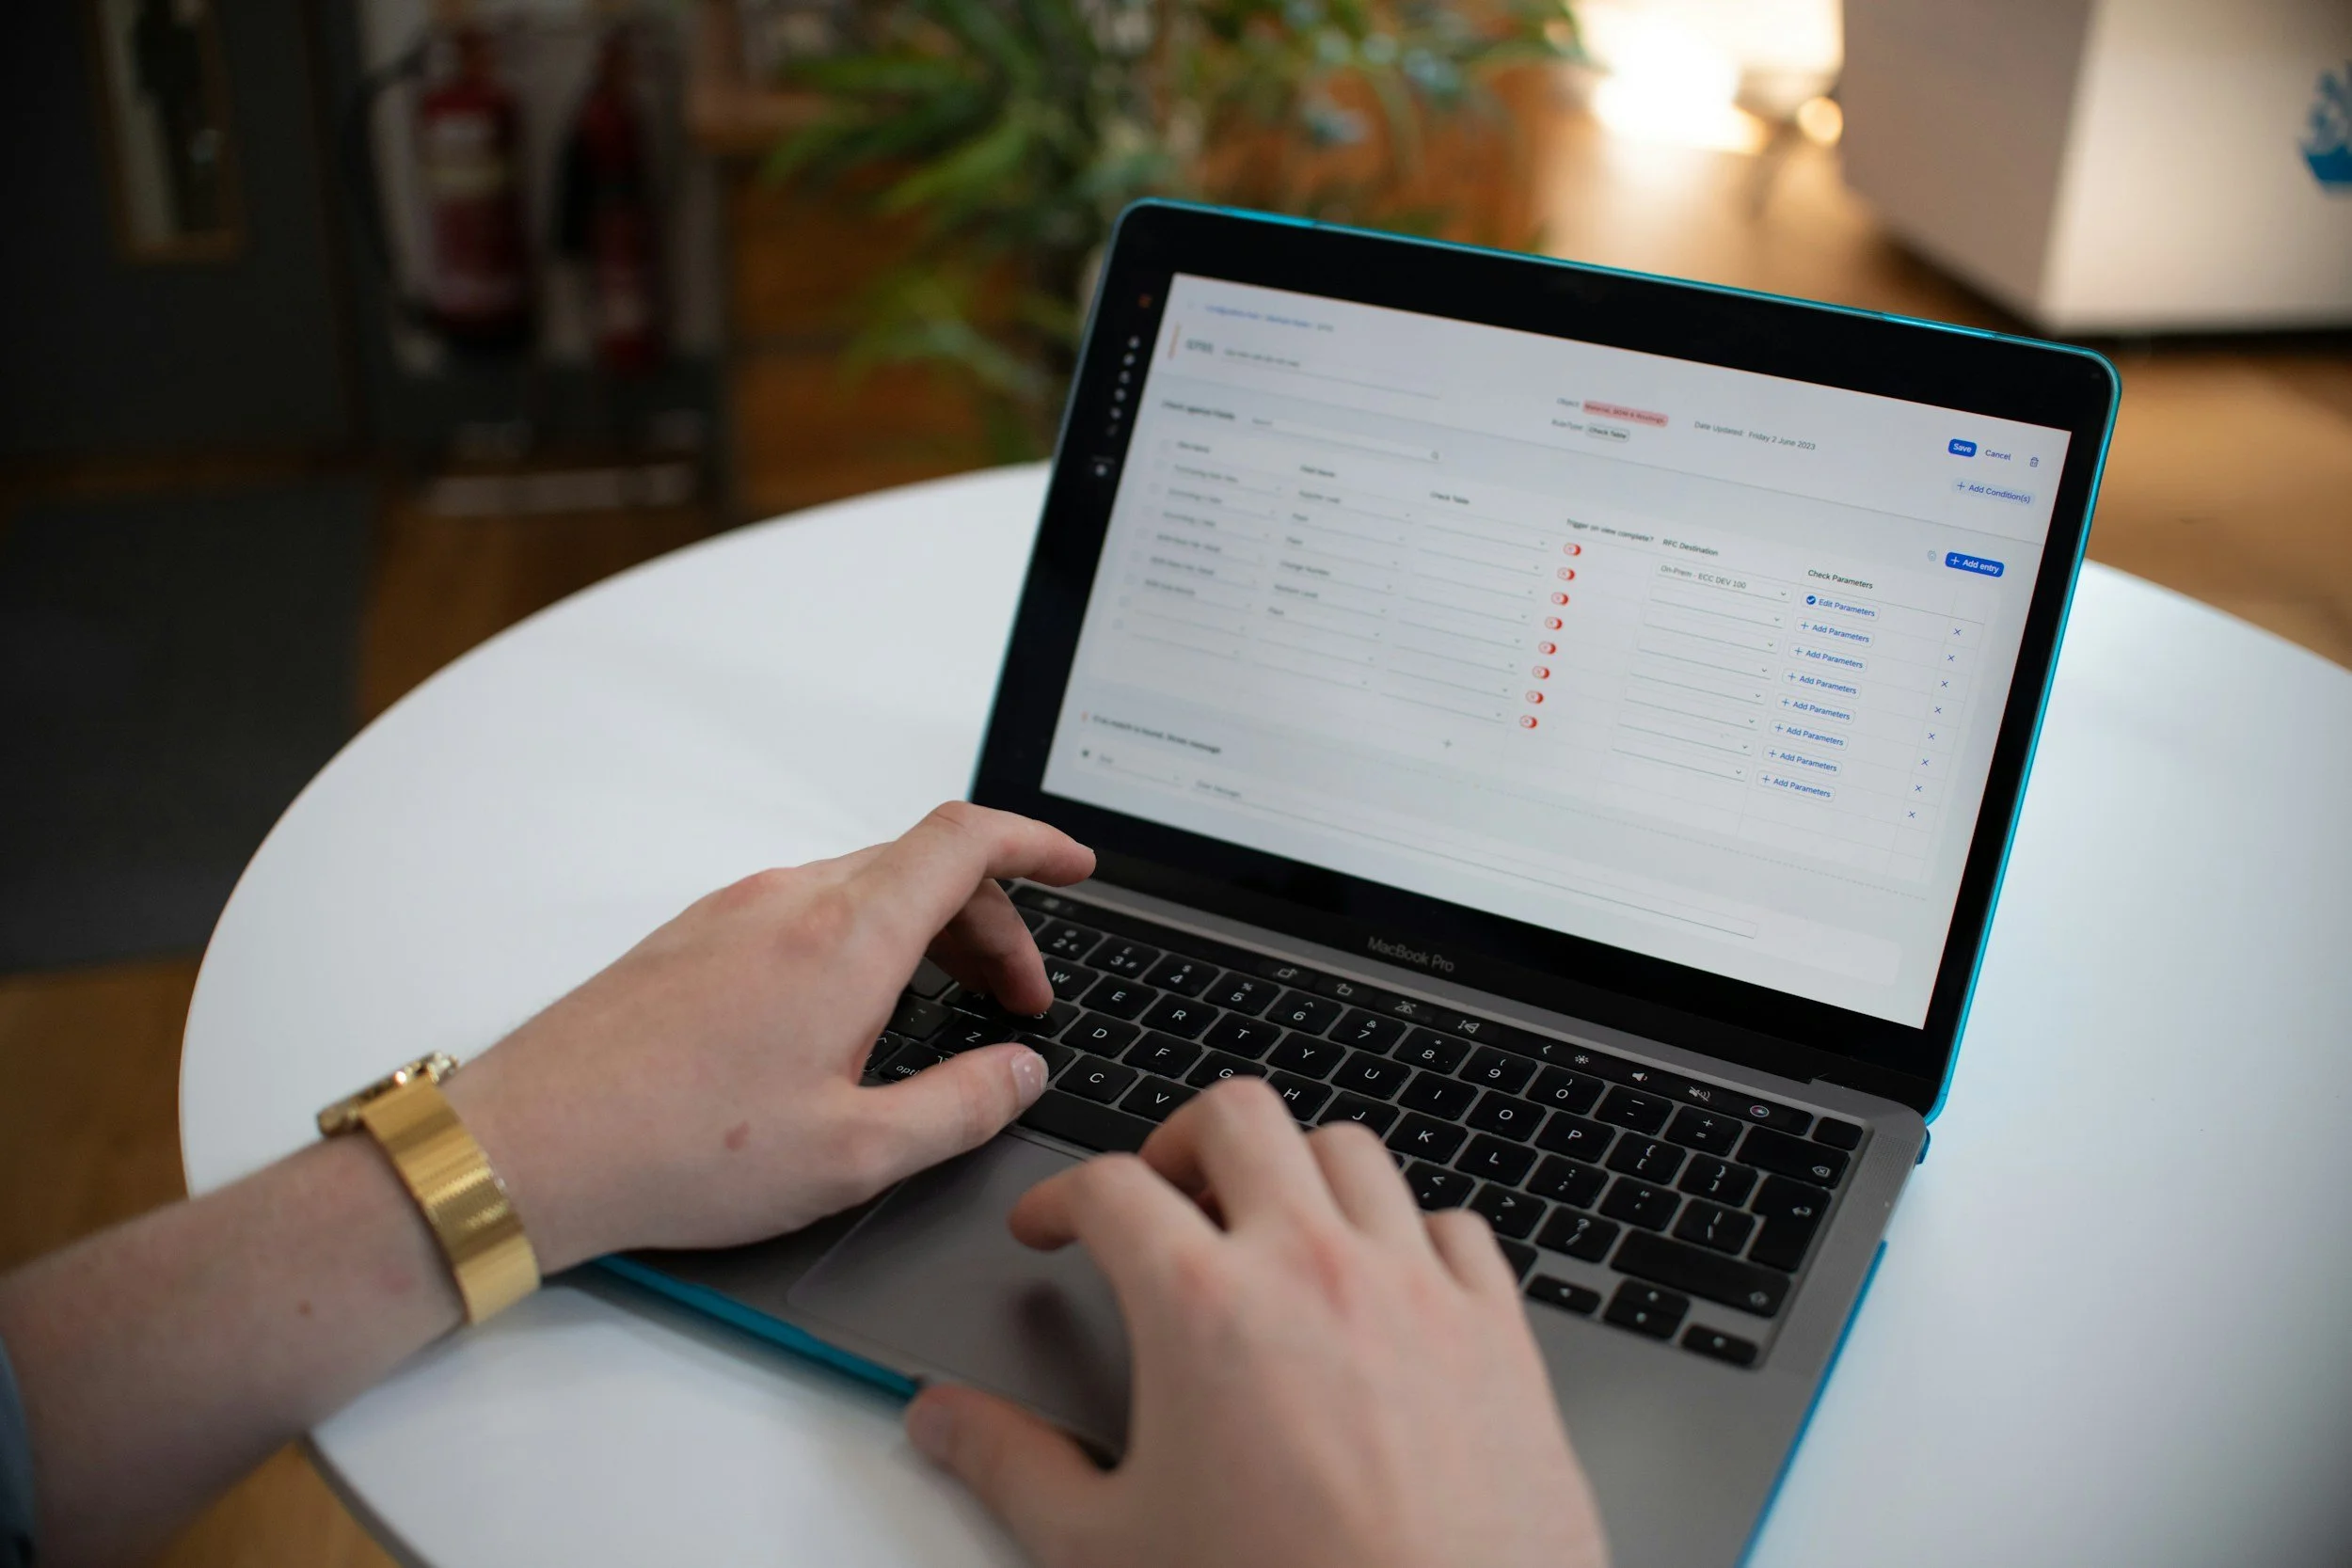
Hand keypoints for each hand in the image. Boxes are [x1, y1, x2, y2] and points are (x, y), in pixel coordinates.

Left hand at [442, 802, 1095, 1272]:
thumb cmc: (676, 1149)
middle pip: (924, 865)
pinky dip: (866, 939)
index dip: (1035, 843)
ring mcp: (735, 909)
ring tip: (949, 1010)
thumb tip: (1021, 1074)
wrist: (532, 1144)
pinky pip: (809, 907)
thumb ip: (961, 1107)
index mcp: (846, 936)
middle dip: (994, 921)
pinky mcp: (696, 935)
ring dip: (929, 931)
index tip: (1077, 867)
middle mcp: (790, 899)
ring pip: (865, 885)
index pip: (965, 841)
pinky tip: (859, 1013)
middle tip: (1021, 999)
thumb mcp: (854, 1154)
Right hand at [904, 1079, 1609, 1567]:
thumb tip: (948, 1422)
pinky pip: (1454, 1226)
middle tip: (1159, 1191)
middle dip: (1179, 1139)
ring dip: (1296, 1169)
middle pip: (1236, 1117)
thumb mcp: (1106, 1549)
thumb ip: (1013, 1468)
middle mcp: (1314, 1268)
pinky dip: (1408, 1233)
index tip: (1053, 1226)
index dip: (1059, 1196)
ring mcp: (1416, 1288)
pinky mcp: (1497, 1331)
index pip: (1108, 1187)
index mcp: (1204, 1308)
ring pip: (1351, 1149)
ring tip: (1269, 1220)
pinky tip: (1386, 1280)